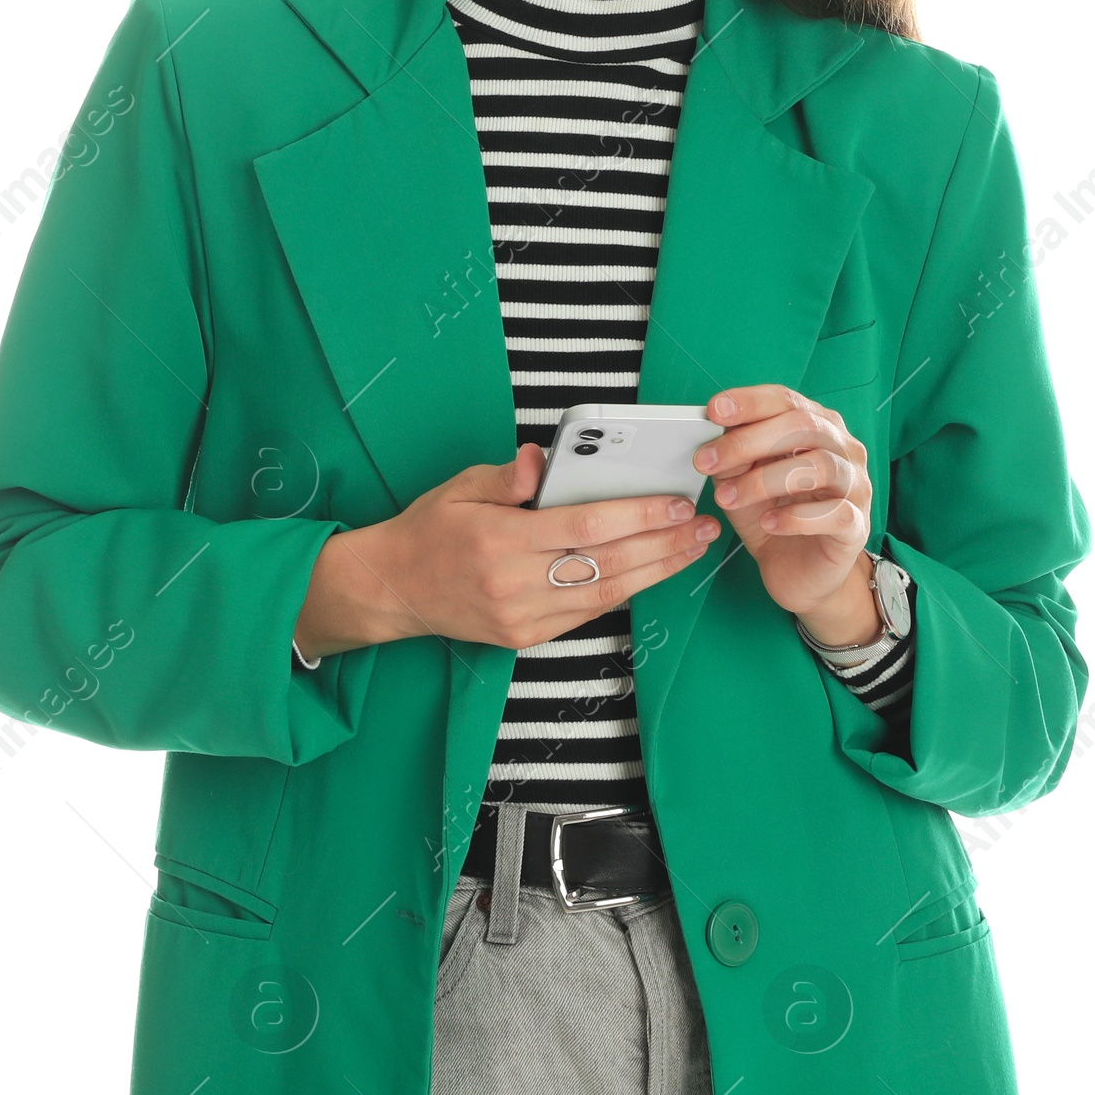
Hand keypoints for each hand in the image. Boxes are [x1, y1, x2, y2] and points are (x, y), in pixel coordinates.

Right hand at [293, 443, 722, 655]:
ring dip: (656, 572)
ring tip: (692, 550)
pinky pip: (586, 613)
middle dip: (664, 545)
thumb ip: (510, 474)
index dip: (638, 516)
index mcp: (500, 538)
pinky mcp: (526, 636)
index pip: (586, 527)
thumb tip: (545, 458)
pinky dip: (624, 590)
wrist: (391, 589)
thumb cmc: (428, 530)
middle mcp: (515, 583)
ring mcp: (522, 616)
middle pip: (607, 564)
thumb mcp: (461, 486)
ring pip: (605, 594)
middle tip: (702, 527)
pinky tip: (652, 572)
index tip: (675, 503)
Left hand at [694, 385, 880, 639]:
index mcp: (816, 426)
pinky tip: (769, 523)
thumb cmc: (772, 515)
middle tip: (707, 461)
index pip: (786, 400)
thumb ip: (733, 455)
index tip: (713, 410)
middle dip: (748, 441)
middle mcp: (843, 448)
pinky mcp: (858, 526)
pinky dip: (796, 517)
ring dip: (764, 480)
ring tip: (727, 498)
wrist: (799, 574)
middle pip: (803, 425)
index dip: (750, 402)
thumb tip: (714, 432)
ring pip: (819, 466)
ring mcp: (856, 486)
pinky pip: (834, 513)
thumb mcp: (741, 481)